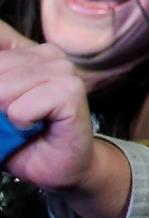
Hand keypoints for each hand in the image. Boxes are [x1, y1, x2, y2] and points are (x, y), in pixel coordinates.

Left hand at [0, 21, 94, 192]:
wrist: (57, 166)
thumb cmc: (20, 139)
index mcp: (24, 51)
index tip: (5, 106)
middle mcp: (46, 54)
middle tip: (9, 119)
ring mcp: (63, 69)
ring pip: (4, 88)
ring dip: (4, 116)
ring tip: (20, 125)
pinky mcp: (72, 90)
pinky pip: (22, 108)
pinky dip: (19, 124)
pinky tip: (31, 127)